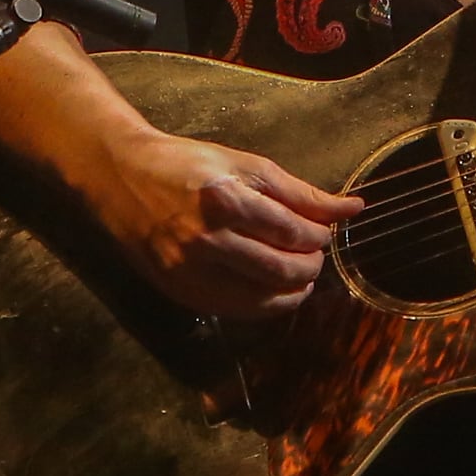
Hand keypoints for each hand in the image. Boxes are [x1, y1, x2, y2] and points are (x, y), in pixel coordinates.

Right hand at [85, 130, 364, 320]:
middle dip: (309, 266)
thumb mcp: (245, 165)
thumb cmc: (187, 164)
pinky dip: (263, 305)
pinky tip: (272, 290)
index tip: (322, 232)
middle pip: (280, 269)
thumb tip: (352, 208)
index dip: (317, 235)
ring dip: (292, 291)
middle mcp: (205, 240)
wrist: (122, 177)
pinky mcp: (179, 291)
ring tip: (298, 275)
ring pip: (261, 299)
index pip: (290, 231)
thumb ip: (299, 192)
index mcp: (224, 201)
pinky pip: (235, 310)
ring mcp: (189, 271)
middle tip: (313, 256)